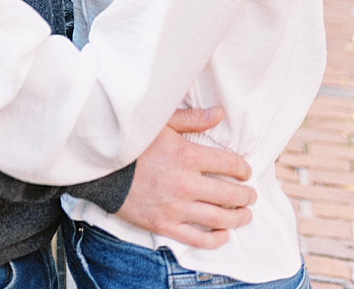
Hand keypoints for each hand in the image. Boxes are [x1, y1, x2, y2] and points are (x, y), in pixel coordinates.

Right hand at [117, 107, 256, 247]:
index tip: (246, 171)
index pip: (230, 164)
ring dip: (237, 218)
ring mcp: (175, 207)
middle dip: (246, 196)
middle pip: (229, 194)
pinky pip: (196, 238)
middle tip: (251, 196)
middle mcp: (185, 184)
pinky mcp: (163, 225)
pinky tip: (223, 235)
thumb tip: (220, 113)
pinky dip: (214, 239)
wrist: (102, 171)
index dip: (243, 169)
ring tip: (245, 215)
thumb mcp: (162, 123)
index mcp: (188, 156)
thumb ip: (192, 119)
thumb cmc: (133, 144)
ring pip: (218, 218)